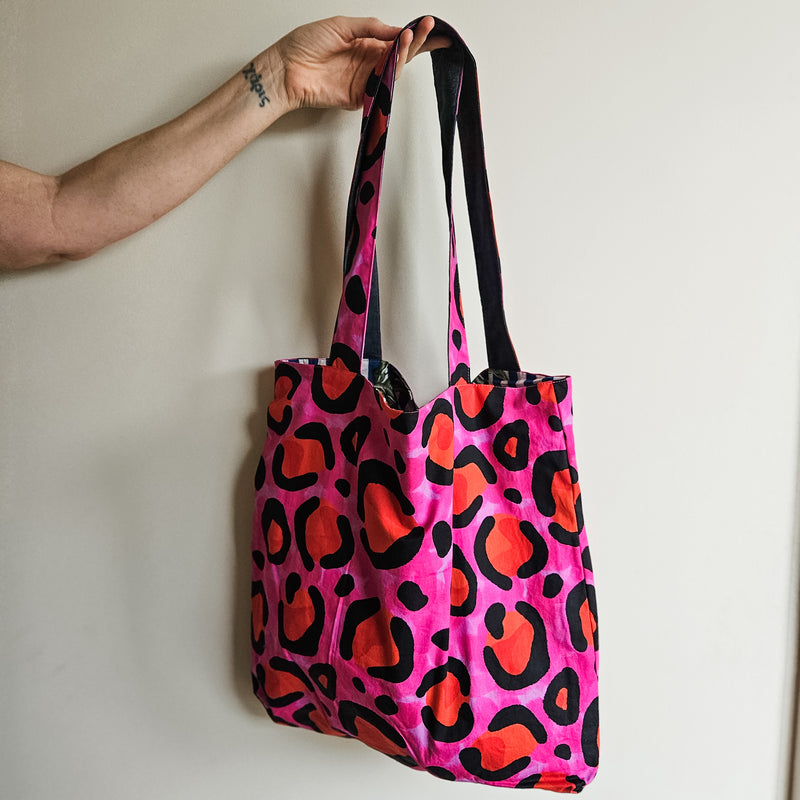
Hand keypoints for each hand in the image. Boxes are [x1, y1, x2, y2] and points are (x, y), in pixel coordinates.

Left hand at [268, 15, 449, 111]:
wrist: (287, 69)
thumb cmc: (305, 44)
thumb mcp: (341, 26)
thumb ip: (370, 28)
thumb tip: (396, 30)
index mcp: (365, 43)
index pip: (396, 39)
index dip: (415, 34)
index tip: (432, 26)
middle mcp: (368, 62)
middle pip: (401, 55)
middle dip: (418, 44)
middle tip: (432, 33)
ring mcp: (365, 81)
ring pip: (394, 70)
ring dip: (404, 54)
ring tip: (409, 38)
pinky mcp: (360, 98)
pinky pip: (380, 88)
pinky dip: (390, 75)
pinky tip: (396, 58)